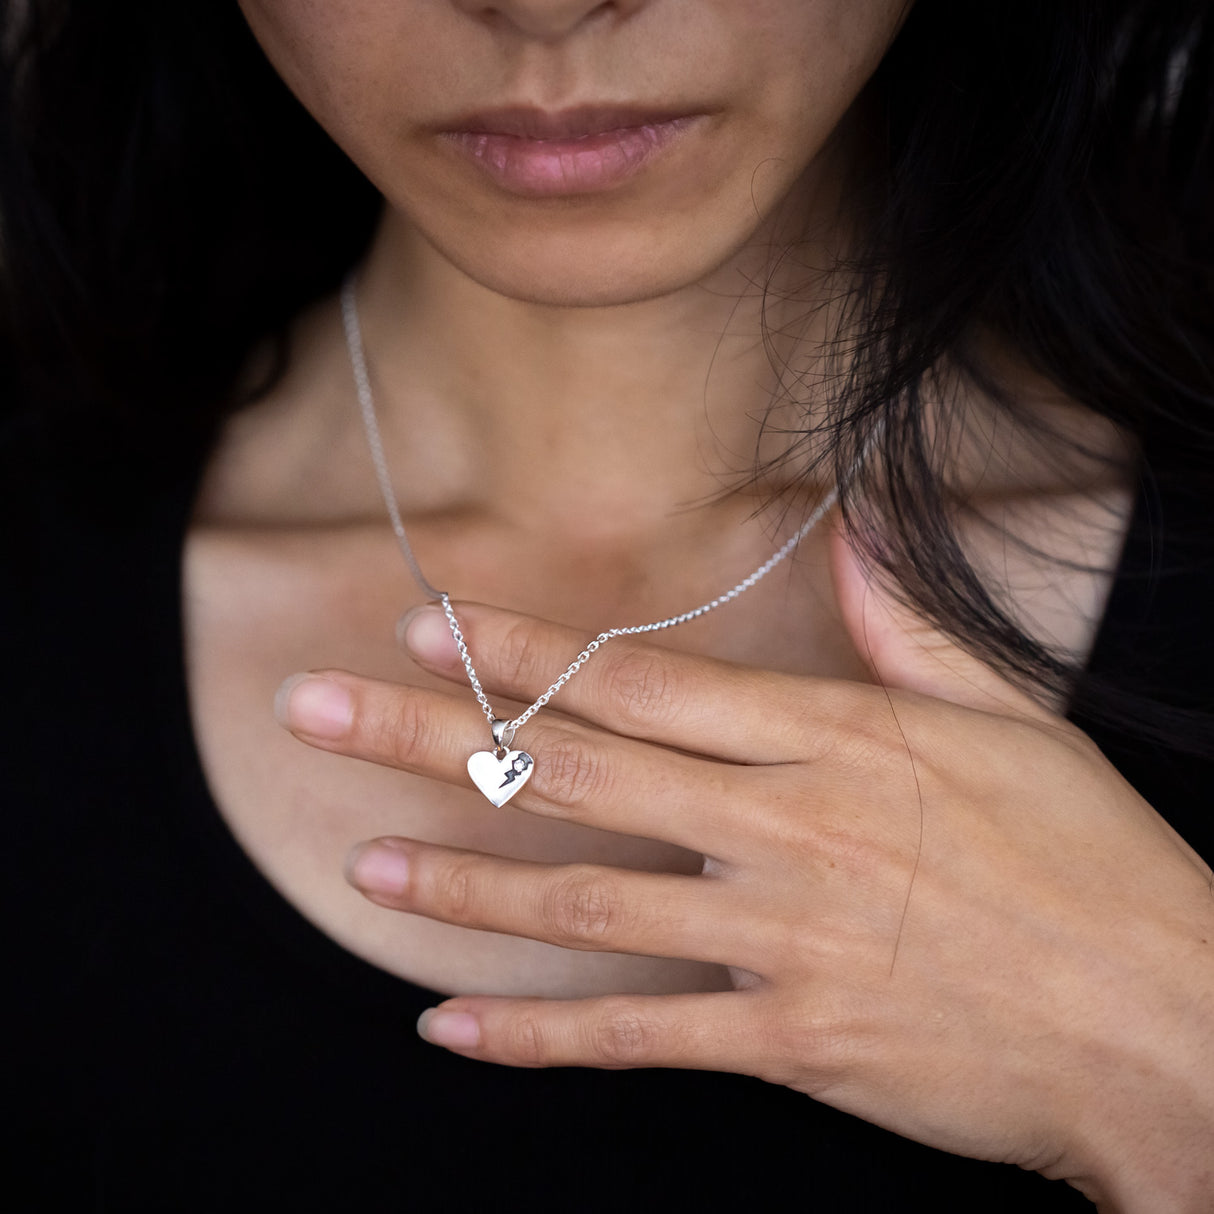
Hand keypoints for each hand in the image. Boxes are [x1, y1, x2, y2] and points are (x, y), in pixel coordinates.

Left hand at [277, 531, 1213, 1211]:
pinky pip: (641, 1038)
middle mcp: (786, 830)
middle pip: (580, 768)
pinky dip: (541, 1039)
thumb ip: (909, 625)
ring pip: (589, 903)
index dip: (528, 648)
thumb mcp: (1011, 718)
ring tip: (364, 866)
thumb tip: (854, 530)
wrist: (1163, 1021)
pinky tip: (452, 1028)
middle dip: (440, 735)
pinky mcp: (793, 1041)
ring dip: (465, 885)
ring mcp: (782, 940)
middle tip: (323, 711)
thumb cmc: (1087, 859)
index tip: (433, 623)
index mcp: (833, 740)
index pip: (644, 679)